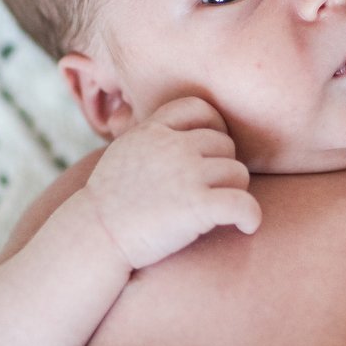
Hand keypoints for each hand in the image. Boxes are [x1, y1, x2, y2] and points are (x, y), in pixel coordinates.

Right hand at [84, 97, 260, 269]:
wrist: (94, 237)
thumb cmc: (110, 202)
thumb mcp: (125, 151)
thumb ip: (153, 136)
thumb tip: (180, 132)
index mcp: (153, 129)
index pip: (200, 108)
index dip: (215, 127)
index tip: (213, 152)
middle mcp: (172, 146)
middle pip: (225, 145)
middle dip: (222, 168)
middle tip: (210, 192)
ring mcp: (186, 174)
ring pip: (239, 173)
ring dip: (235, 193)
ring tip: (219, 212)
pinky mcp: (197, 205)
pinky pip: (245, 203)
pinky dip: (251, 216)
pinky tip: (246, 227)